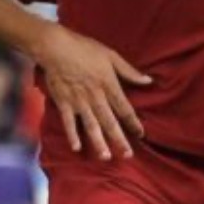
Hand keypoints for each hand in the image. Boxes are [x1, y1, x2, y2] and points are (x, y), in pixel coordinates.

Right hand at [35, 24, 150, 160]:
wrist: (55, 47)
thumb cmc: (84, 48)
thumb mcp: (111, 55)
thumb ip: (129, 71)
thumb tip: (148, 80)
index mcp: (108, 85)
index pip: (124, 108)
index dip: (133, 122)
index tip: (141, 134)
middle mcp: (95, 97)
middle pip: (109, 122)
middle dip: (119, 139)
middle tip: (127, 155)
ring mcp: (78, 102)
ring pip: (91, 125)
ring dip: (98, 142)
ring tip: (105, 157)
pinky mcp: (63, 103)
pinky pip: (68, 122)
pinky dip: (72, 135)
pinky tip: (77, 148)